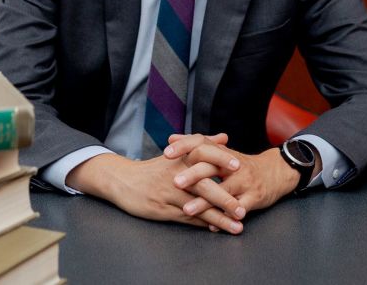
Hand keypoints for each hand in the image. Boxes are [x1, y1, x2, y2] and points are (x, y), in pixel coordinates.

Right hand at [65, 148, 245, 232]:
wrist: (123, 180)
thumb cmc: (154, 168)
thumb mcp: (176, 153)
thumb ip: (202, 144)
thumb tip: (224, 137)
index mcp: (180, 158)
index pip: (204, 156)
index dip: (221, 161)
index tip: (240, 168)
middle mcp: (175, 175)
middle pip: (204, 186)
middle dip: (225, 199)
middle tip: (243, 208)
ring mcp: (169, 193)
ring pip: (198, 207)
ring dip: (219, 218)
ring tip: (237, 226)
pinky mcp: (162, 209)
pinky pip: (187, 218)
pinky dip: (203, 224)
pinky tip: (217, 229)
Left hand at [165, 134, 299, 223]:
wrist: (276, 172)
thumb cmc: (242, 165)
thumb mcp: (221, 152)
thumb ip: (196, 147)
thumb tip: (171, 137)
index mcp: (222, 153)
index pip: (201, 144)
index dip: (184, 146)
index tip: (166, 152)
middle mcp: (233, 165)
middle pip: (211, 167)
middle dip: (192, 175)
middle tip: (174, 182)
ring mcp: (244, 181)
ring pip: (223, 191)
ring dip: (204, 202)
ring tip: (187, 210)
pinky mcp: (254, 197)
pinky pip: (238, 209)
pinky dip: (224, 218)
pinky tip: (211, 226)